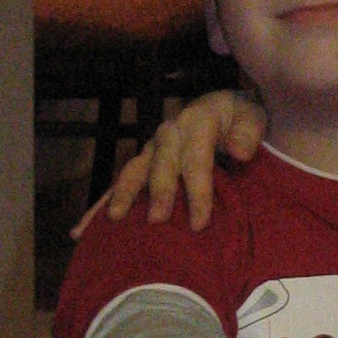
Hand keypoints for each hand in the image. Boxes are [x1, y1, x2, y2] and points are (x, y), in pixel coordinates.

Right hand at [78, 92, 266, 233]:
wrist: (224, 108)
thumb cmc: (240, 118)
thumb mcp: (253, 116)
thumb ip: (248, 131)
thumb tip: (239, 151)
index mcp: (196, 123)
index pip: (195, 159)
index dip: (197, 191)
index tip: (199, 223)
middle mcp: (169, 134)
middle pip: (161, 165)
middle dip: (158, 193)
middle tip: (157, 221)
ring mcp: (152, 149)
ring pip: (133, 171)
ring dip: (123, 195)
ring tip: (114, 220)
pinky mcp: (143, 161)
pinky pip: (121, 182)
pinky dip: (103, 204)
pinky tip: (84, 229)